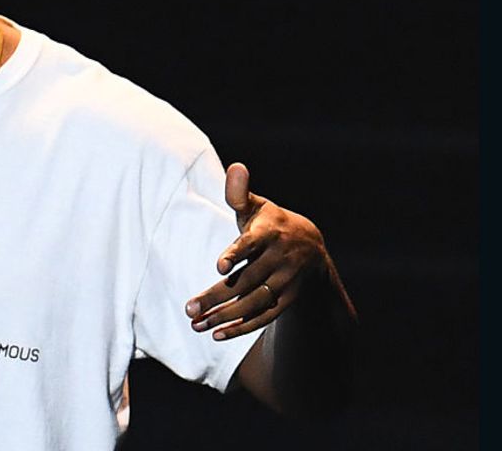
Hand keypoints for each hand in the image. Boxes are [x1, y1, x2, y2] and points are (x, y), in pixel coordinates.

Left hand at [184, 162, 328, 339]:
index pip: (252, 244)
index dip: (236, 254)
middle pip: (246, 281)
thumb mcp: (257, 207)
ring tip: (196, 325)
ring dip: (225, 317)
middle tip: (188, 308)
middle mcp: (280, 259)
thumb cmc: (272, 224)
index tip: (219, 267)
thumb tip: (236, 167)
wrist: (313, 249)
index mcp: (270, 233)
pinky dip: (242, 327)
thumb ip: (240, 192)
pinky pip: (264, 317)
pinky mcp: (287, 300)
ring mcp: (286, 282)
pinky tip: (217, 334)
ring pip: (253, 303)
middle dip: (216, 297)